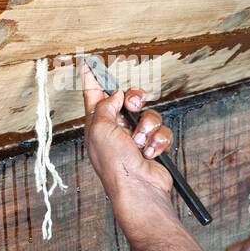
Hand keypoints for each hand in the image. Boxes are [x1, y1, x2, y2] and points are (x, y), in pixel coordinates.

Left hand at [80, 58, 173, 200]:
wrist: (138, 188)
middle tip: (133, 105)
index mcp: (98, 124)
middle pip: (128, 99)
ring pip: (150, 114)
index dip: (91, 78)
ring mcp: (136, 138)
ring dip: (147, 127)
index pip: (93, 95)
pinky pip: (162, 131)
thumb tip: (116, 94)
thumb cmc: (114, 163)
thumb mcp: (100, 129)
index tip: (87, 62)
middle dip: (134, 99)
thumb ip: (105, 105)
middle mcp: (116, 129)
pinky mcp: (153, 145)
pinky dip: (158, 141)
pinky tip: (150, 153)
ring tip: (140, 143)